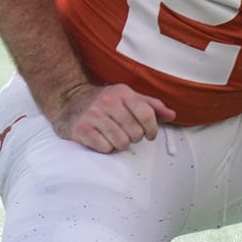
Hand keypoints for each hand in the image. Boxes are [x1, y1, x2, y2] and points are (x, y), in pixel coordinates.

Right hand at [50, 82, 177, 153]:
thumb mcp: (128, 97)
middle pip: (135, 132)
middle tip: (127, 133)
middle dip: (134, 137)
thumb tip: (172, 115)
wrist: (69, 101)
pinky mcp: (82, 129)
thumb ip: (151, 105)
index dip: (152, 129)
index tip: (150, 134)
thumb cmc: (104, 102)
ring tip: (114, 136)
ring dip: (120, 144)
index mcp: (123, 93)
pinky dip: (106, 147)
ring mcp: (94, 115)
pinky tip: (101, 139)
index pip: (147, 114)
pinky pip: (105, 148)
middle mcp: (108, 102)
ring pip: (121, 142)